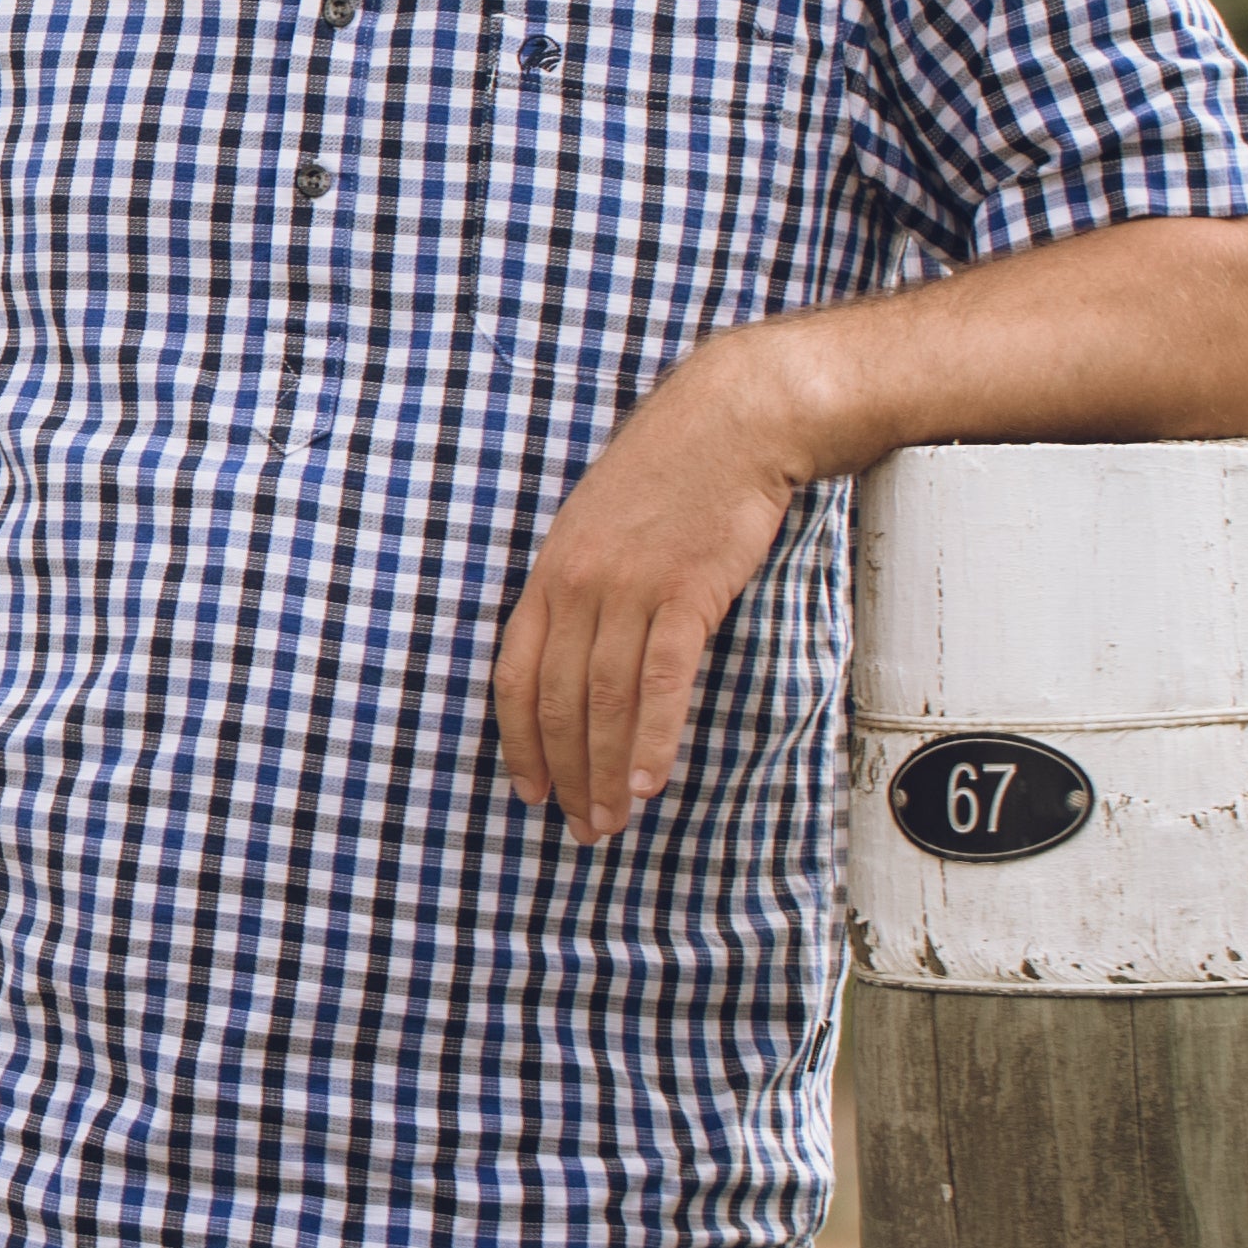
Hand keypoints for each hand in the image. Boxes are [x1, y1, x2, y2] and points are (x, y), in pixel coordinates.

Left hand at [491, 335, 812, 844]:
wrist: (731, 422)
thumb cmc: (671, 472)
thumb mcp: (598, 524)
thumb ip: (582, 586)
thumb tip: (579, 654)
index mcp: (550, 570)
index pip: (516, 674)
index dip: (518, 740)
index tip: (528, 787)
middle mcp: (578, 584)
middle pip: (559, 701)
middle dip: (565, 772)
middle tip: (578, 824)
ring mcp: (629, 588)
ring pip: (605, 701)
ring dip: (606, 770)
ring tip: (611, 819)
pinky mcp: (684, 591)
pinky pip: (660, 681)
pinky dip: (651, 738)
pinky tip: (649, 781)